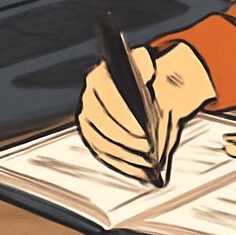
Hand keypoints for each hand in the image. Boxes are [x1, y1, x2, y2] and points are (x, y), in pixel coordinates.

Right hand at [76, 42, 214, 183]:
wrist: (139, 91)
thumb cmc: (144, 80)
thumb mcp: (146, 66)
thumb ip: (145, 64)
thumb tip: (147, 78)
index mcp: (97, 78)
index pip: (108, 98)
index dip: (126, 117)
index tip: (144, 130)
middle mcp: (87, 100)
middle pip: (104, 124)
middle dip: (127, 138)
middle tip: (148, 148)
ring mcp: (87, 122)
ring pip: (104, 143)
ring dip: (127, 154)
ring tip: (148, 160)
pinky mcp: (92, 140)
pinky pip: (106, 156)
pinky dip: (124, 164)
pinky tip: (142, 170)